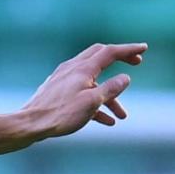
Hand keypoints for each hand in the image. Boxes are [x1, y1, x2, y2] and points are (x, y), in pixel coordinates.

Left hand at [19, 43, 144, 140]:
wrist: (29, 125)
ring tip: (122, 115)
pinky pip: (81, 94)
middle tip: (136, 63)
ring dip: (109, 96)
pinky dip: (95, 104)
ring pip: (92, 81)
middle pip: (100, 57)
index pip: (110, 52)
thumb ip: (111, 89)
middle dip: (120, 59)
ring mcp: (63, 80)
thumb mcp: (92, 102)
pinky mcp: (57, 92)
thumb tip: (126, 78)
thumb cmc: (60, 114)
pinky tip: (105, 121)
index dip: (129, 49)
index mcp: (83, 68)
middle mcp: (72, 69)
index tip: (144, 48)